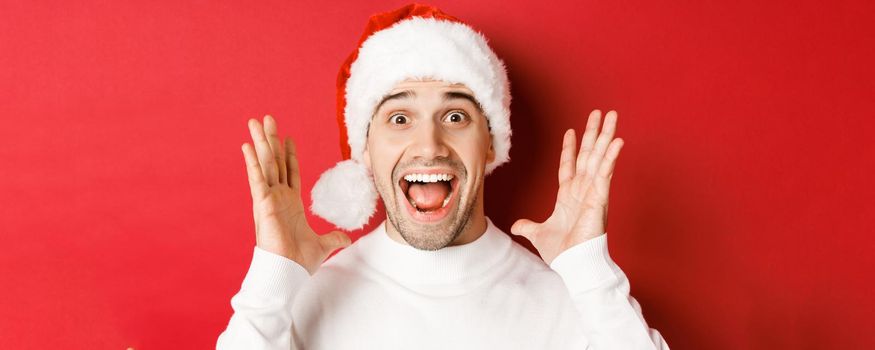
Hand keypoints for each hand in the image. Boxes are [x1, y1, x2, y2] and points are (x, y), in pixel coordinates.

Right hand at [241, 115, 350, 274]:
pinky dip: (252, 162)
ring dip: (260, 142)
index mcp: (290, 204)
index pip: (290, 172)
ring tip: (255, 122)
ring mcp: (268, 199)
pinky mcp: (263, 204)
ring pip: (265, 164)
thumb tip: (346, 238)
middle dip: (271, 140)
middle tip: (267, 119)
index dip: (288, 154)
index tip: (287, 137)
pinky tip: (247, 146)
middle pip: (274, 161)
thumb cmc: (299, 262)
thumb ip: (334, 238)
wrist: (287, 273)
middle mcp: (277, 197)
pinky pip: (257, 179)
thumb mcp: (323, 245)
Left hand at [511, 110, 623, 263]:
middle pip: (589, 154)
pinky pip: (606, 172)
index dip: (570, 148)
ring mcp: (593, 192)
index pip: (569, 165)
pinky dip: (611, 156)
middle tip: (600, 113)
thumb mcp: (539, 234)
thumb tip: (516, 226)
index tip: (571, 131)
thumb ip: (528, 226)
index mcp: (568, 196)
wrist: (572, 264)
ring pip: (599, 157)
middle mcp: (582, 190)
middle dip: (594, 133)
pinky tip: (617, 141)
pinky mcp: (600, 197)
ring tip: (612, 116)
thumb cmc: (562, 252)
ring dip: (606, 136)